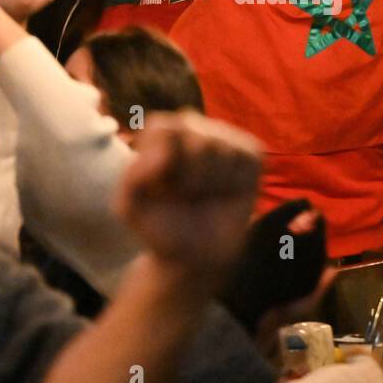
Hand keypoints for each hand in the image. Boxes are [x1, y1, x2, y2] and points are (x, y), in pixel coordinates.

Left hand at [114, 110, 261, 278]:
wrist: (197, 255)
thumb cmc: (162, 226)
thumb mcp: (132, 209)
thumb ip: (134, 178)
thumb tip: (163, 155)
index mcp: (160, 137)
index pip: (162, 126)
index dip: (163, 159)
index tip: (159, 189)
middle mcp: (193, 129)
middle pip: (194, 133)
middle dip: (188, 175)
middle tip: (185, 195)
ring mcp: (223, 139)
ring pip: (221, 146)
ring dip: (211, 182)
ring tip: (204, 196)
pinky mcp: (249, 153)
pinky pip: (247, 156)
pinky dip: (236, 182)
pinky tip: (227, 193)